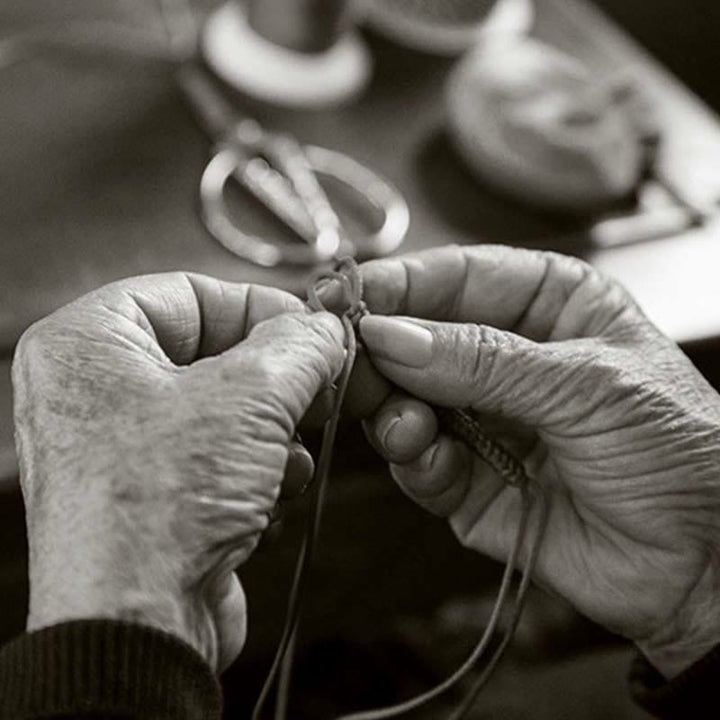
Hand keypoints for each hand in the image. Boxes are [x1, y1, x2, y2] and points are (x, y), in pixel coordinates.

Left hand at [12, 273, 344, 670]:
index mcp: (89, 342)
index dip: (260, 306)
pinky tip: (271, 492)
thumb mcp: (250, 398)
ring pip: (224, 408)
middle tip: (321, 385)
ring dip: (272, 432)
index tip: (312, 327)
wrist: (140, 626)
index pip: (189, 291)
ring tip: (286, 454)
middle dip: (274, 380)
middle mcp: (95, 390)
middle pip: (211, 353)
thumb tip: (326, 329)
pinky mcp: (153, 493)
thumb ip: (299, 345)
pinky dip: (255, 469)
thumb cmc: (160, 505)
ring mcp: (122, 446)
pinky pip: (217, 454)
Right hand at [357, 245, 719, 677]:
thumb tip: (391, 334)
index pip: (455, 278)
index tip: (344, 296)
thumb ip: (481, 359)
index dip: (397, 284)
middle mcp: (506, 357)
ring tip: (408, 426)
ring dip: (395, 412)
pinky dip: (416, 461)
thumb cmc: (680, 451)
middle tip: (351, 363)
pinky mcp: (468, 479)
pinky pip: (418, 461)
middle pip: (416, 339)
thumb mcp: (585, 385)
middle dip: (383, 354)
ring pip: (405, 400)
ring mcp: (483, 419)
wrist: (704, 565)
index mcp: (546, 305)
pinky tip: (433, 461)